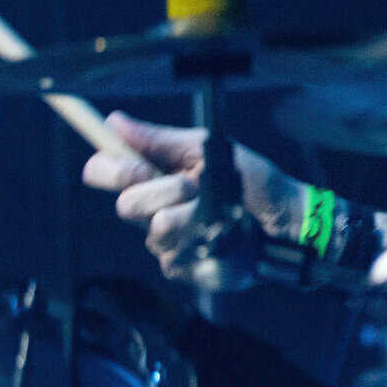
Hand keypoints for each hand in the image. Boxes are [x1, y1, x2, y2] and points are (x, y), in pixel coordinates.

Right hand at [81, 112, 305, 278]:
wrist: (283, 216)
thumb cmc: (250, 180)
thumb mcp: (210, 149)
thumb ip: (161, 139)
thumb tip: (114, 121)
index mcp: (154, 174)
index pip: (104, 171)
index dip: (112, 170)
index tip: (140, 168)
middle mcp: (152, 208)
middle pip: (127, 205)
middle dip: (167, 192)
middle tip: (197, 187)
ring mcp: (164, 239)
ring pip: (156, 232)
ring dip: (196, 217)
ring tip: (222, 212)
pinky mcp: (181, 266)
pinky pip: (176, 258)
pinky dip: (207, 244)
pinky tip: (224, 238)